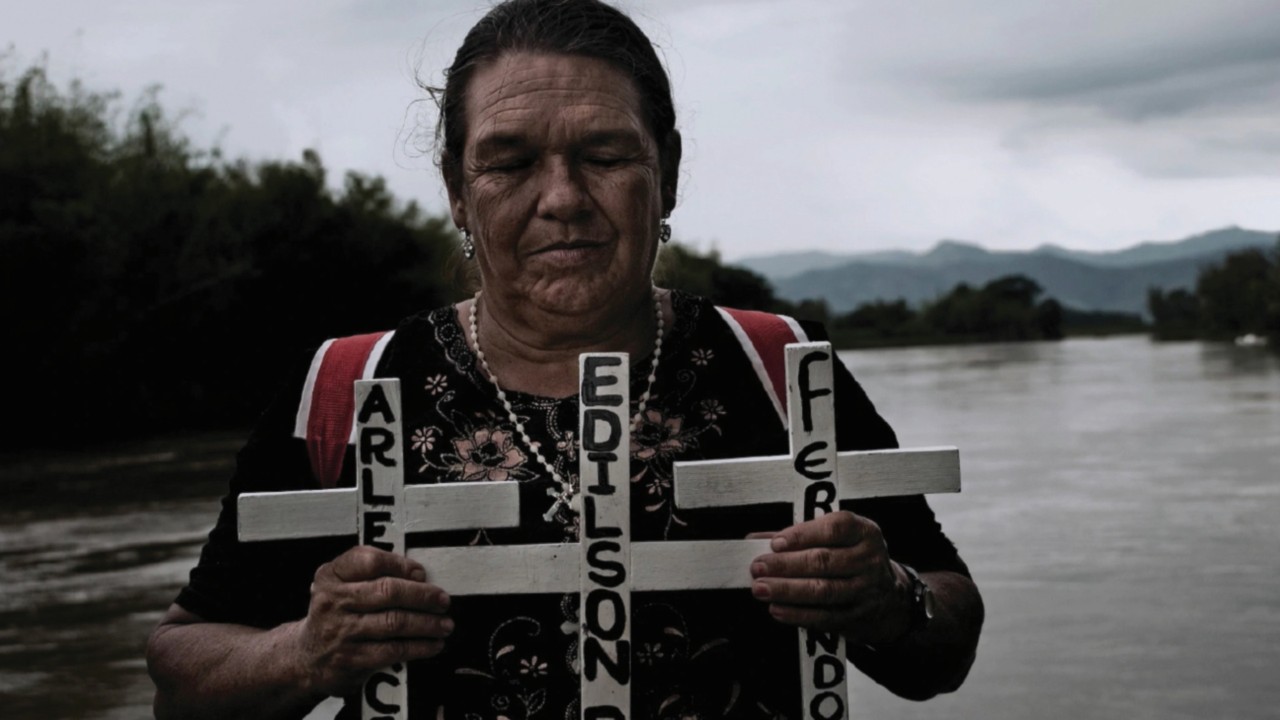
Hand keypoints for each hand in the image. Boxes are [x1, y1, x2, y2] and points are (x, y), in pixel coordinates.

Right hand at [290, 546, 452, 696]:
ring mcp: (341, 631)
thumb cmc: (336, 614)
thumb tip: (418, 576)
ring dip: (427, 623)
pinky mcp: (351, 659)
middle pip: (387, 591)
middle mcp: (333, 601)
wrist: (307, 657)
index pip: (369, 560)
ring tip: (445, 624)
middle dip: (422, 595)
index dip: (401, 565)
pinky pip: (393, 651)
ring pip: (394, 622)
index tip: (421, 573)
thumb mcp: (341, 585)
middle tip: (443, 600)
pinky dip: (419, 647)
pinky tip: (433, 644)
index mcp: (331, 576)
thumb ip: (371, 573)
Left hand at [749, 511, 909, 643]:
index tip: (775, 543)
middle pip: (823, 561)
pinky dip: (797, 614)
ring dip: (787, 590)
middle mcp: (868, 560)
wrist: (890, 598)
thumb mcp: (837, 539)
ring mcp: (865, 590)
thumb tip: (755, 539)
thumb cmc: (853, 560)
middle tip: (758, 567)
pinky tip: (777, 609)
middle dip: (785, 565)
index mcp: (863, 532)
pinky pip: (824, 617)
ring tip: (761, 588)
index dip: (802, 535)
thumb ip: (798, 536)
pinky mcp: (857, 616)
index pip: (834, 529)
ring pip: (823, 590)